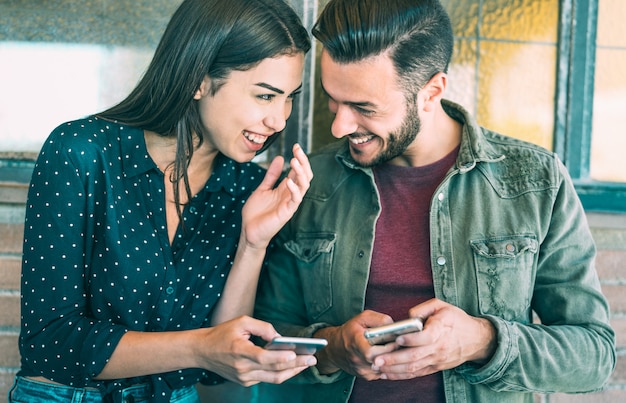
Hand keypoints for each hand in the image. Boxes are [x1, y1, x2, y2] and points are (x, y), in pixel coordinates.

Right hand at [198, 316, 315, 385]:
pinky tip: (292, 365)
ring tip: (307, 363)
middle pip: (273, 370)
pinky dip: (281, 372)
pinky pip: (267, 379)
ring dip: (292, 372)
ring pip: (273, 378)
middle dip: (295, 365)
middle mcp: (242, 368)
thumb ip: (262, 327)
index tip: (295, 354)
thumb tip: (279, 336)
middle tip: (312, 359)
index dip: (279, 357)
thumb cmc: (222, 334)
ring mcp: (244, 377)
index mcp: (239, 351)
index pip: (262, 357)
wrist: (203, 352)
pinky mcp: (245, 382)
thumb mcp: (241, 322)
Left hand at [241, 143, 312, 248]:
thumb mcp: (263, 188)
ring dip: (301, 173)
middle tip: (298, 150)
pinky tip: (289, 181)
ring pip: (304, 186)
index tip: (295, 146)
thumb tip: (280, 158)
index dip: (299, 158)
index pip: (298, 171)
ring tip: (295, 161)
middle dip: (303, 162)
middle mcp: (290, 194)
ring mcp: (290, 203)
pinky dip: (294, 189)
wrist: (249, 230)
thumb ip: (272, 175)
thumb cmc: (256, 212)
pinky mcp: (286, 213)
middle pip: (305, 176)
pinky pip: (295, 200)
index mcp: (286, 188)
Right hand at [314, 310, 396, 379]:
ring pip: (385, 368)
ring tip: (391, 349)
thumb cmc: (349, 332)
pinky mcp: (366, 376)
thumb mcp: (362, 318)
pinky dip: (386, 365)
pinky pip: (382, 372)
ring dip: (391, 360)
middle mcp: (358, 359)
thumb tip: (393, 325)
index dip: (388, 346)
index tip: (396, 340)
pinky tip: (385, 356)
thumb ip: (378, 319)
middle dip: (393, 353)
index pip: (373, 352)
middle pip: (382, 361)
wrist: (335, 348)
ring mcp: (362, 370)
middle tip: (397, 345)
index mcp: (356, 343)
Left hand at [371, 299, 496, 379]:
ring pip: (413, 367)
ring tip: (377, 368)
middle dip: (394, 359)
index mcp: (441, 331)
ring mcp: (436, 360)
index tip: (397, 338)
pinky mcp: (435, 367)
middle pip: (415, 356)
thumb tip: (408, 316)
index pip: (426, 337)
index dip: (411, 338)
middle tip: (376, 359)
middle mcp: (438, 348)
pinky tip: (387, 374)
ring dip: (394, 369)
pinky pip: (416, 373)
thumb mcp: (442, 306)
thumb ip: (424, 308)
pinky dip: (401, 375)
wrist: (477, 340)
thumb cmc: (457, 320)